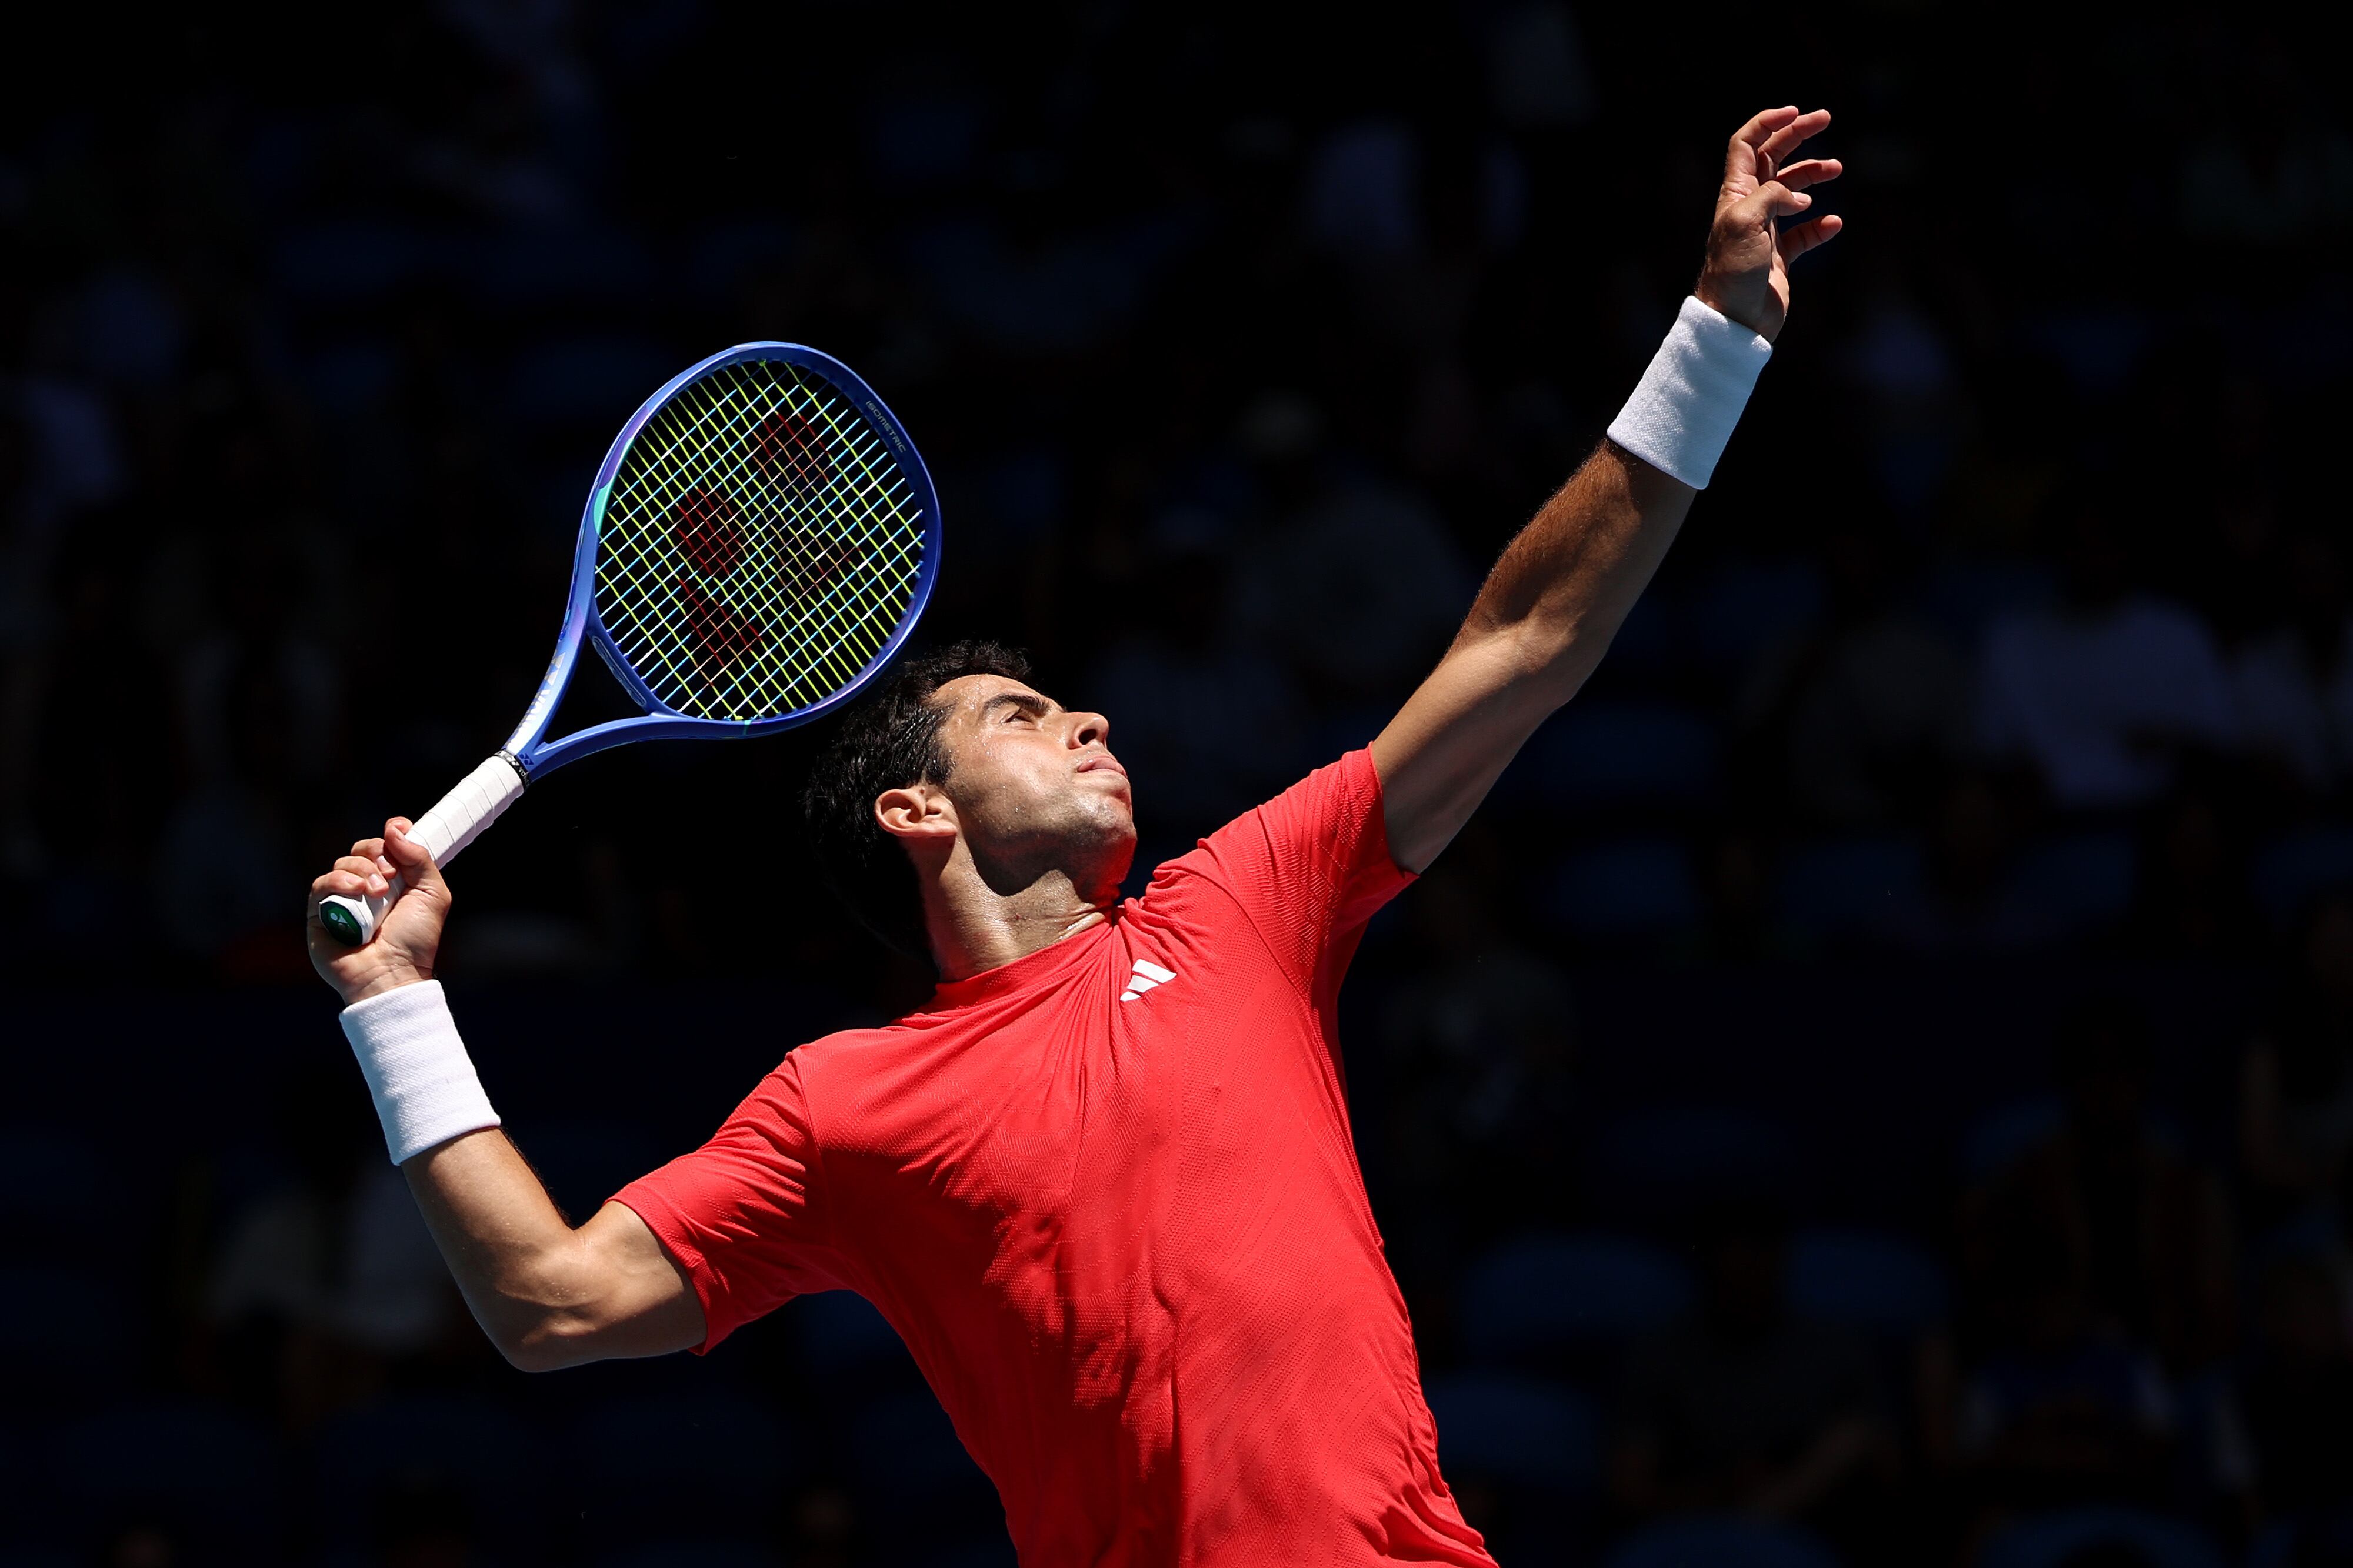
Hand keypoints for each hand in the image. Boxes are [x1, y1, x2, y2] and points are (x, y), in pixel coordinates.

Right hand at [306, 818, 452, 1005]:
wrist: (393, 973)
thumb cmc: (415, 941)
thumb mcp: (433, 895)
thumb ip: (420, 859)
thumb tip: (396, 829)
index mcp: (395, 881)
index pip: (386, 845)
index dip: (391, 833)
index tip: (398, 827)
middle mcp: (368, 887)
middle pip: (363, 849)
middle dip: (377, 852)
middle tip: (390, 873)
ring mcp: (343, 899)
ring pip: (342, 863)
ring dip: (362, 870)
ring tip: (378, 892)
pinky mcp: (319, 913)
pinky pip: (321, 884)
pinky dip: (340, 881)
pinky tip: (358, 892)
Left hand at [1694, 106, 1842, 342]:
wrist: (1734, 322)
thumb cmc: (1732, 272)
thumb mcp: (1745, 222)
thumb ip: (1771, 196)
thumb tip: (1798, 195)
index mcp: (1735, 194)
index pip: (1747, 145)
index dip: (1768, 123)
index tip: (1795, 111)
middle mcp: (1749, 207)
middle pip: (1773, 160)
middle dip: (1797, 136)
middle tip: (1825, 119)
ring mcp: (1765, 231)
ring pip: (1793, 192)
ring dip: (1813, 176)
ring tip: (1836, 169)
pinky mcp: (1780, 257)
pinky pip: (1804, 234)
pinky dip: (1820, 226)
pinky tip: (1833, 225)